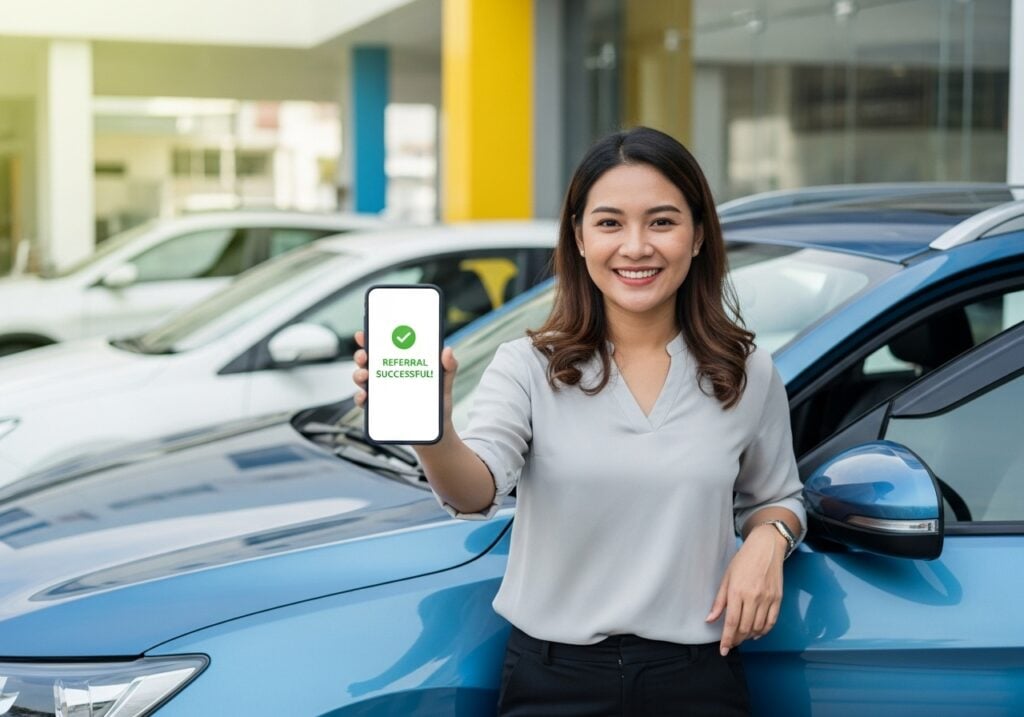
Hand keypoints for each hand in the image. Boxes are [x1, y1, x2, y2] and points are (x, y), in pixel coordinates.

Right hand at [352, 330, 458, 424]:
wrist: (436, 430)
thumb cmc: (438, 403)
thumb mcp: (445, 382)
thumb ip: (449, 366)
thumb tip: (448, 350)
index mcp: (400, 364)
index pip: (383, 348)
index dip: (370, 339)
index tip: (363, 334)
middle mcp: (387, 376)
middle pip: (368, 361)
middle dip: (361, 354)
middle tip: (364, 355)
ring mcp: (381, 392)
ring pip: (362, 379)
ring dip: (358, 374)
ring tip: (364, 374)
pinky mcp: (379, 409)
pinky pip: (364, 402)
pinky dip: (360, 398)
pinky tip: (364, 396)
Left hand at [706, 525, 785, 655]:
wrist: (766, 548)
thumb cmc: (743, 560)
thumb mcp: (726, 577)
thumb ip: (719, 601)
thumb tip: (710, 619)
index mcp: (737, 591)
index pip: (731, 622)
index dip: (727, 639)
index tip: (724, 650)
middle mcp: (753, 597)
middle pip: (745, 628)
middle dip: (737, 639)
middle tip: (731, 643)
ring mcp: (767, 598)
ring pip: (758, 627)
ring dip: (749, 636)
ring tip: (742, 637)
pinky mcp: (778, 599)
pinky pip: (771, 622)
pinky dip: (764, 631)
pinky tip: (756, 633)